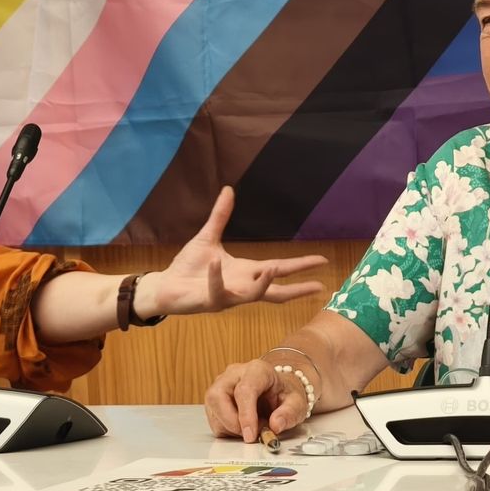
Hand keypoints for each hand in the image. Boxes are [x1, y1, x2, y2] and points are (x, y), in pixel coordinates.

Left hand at [137, 187, 326, 317]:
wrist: (167, 285)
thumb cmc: (189, 267)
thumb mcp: (208, 237)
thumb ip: (221, 216)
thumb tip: (228, 189)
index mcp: (246, 271)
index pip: (280, 268)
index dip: (301, 265)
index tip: (323, 260)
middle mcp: (243, 286)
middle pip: (278, 290)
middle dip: (299, 288)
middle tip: (320, 286)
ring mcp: (229, 296)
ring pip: (254, 295)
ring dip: (264, 283)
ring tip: (272, 268)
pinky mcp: (211, 300)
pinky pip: (218, 290)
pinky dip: (217, 277)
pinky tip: (214, 262)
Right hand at [205, 359, 311, 441]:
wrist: (277, 392)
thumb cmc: (284, 395)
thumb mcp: (297, 404)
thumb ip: (289, 414)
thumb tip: (275, 425)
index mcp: (257, 370)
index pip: (244, 390)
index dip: (245, 415)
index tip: (251, 434)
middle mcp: (234, 374)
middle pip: (218, 396)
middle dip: (231, 422)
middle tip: (250, 435)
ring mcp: (221, 385)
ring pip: (213, 409)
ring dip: (230, 427)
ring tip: (251, 429)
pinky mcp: (214, 400)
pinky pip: (213, 419)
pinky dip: (227, 430)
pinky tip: (243, 427)